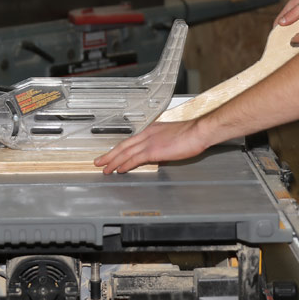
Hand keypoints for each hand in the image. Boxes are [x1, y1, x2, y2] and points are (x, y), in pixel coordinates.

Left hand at [94, 119, 210, 173]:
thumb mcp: (173, 137)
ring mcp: (149, 142)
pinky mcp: (153, 151)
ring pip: (125, 153)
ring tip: (105, 169)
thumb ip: (163, 145)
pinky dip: (125, 165)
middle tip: (99, 161)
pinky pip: (134, 159)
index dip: (119, 148)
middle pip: (123, 146)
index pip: (131, 140)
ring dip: (113, 161)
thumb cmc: (191, 134)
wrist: (198, 131)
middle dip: (110, 155)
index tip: (112, 154)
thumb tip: (160, 154)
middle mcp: (147, 134)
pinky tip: (120, 170)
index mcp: (152, 129)